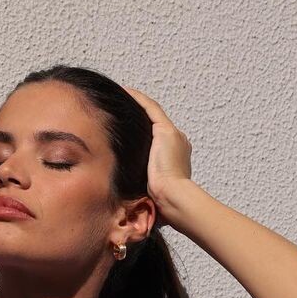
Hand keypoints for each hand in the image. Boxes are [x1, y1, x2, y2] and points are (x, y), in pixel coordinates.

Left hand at [120, 86, 192, 226]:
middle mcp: (177, 142)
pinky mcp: (166, 132)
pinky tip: (124, 91)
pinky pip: (149, 108)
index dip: (143, 135)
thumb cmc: (164, 206)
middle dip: (138, 118)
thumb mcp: (151, 195)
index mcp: (176, 157)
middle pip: (153, 125)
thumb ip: (143, 190)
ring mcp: (173, 136)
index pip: (156, 141)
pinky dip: (137, 99)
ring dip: (136, 104)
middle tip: (119, 111)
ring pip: (151, 113)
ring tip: (120, 97)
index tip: (127, 132)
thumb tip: (127, 204)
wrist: (175, 200)